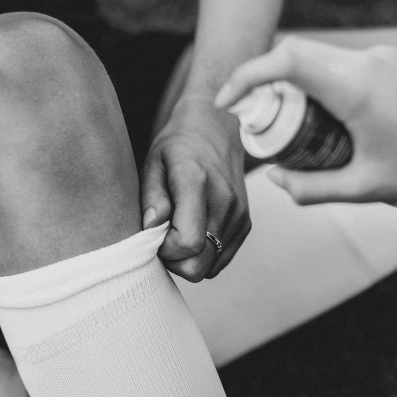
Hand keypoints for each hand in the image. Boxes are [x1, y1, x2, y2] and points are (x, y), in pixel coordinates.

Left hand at [141, 93, 250, 281]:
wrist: (217, 127)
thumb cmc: (177, 146)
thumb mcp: (154, 162)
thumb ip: (152, 196)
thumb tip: (152, 227)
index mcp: (197, 183)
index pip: (187, 243)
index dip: (164, 250)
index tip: (154, 233)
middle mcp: (224, 202)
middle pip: (199, 266)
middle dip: (174, 261)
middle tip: (161, 238)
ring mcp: (239, 215)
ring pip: (209, 268)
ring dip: (187, 260)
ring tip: (177, 231)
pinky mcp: (245, 224)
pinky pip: (220, 261)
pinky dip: (203, 255)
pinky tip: (193, 231)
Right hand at [215, 36, 396, 204]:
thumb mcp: (364, 189)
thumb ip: (311, 188)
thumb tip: (274, 179)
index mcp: (355, 89)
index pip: (285, 60)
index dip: (247, 75)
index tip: (227, 102)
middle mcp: (366, 63)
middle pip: (295, 54)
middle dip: (265, 83)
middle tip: (257, 120)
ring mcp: (381, 56)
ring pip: (318, 57)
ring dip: (295, 84)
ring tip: (298, 127)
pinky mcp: (391, 58)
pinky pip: (342, 63)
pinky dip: (322, 83)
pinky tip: (333, 121)